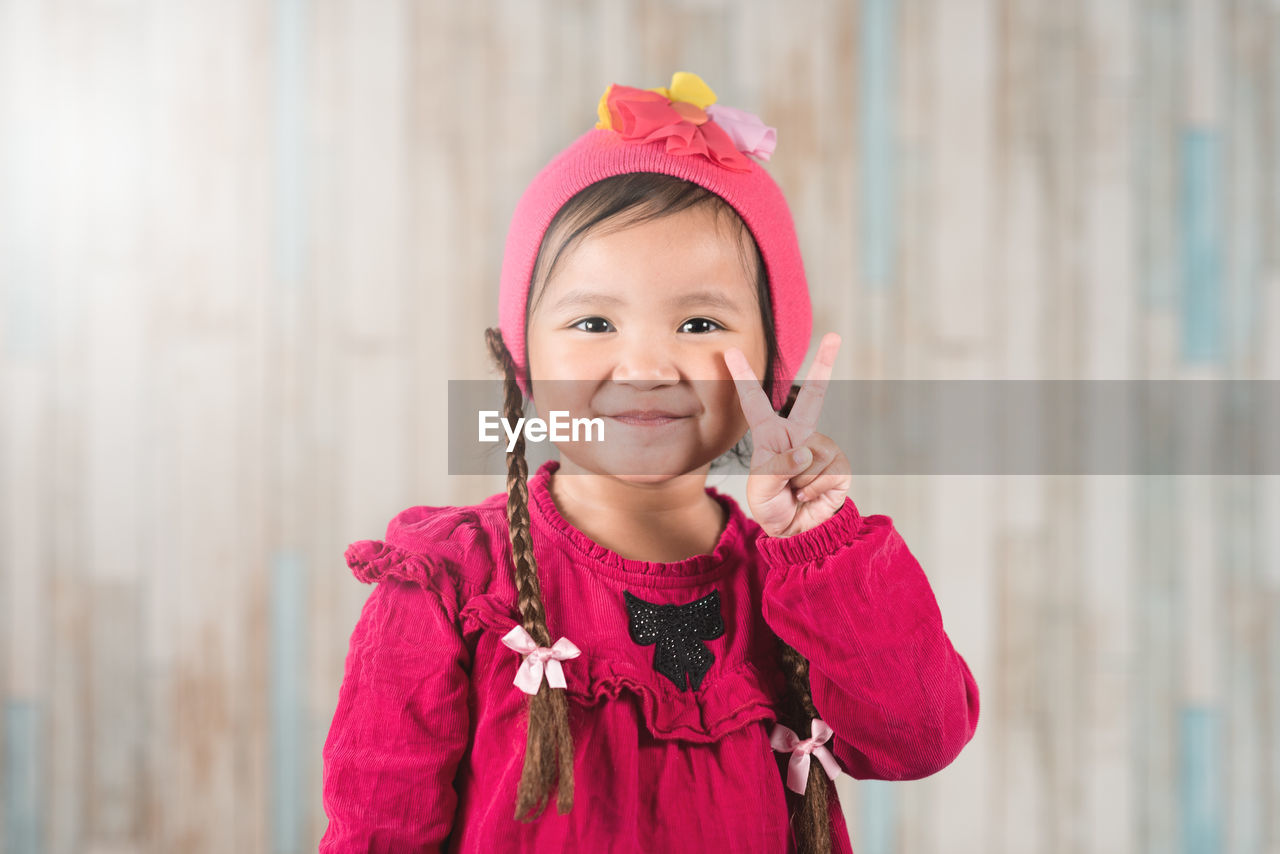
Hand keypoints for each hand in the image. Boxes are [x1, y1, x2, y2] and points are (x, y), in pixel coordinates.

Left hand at [723, 333, 851, 536]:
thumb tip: (804, 451)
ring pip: (811, 457)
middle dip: (824, 364)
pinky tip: (809, 496)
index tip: (731, 351)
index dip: (742, 377)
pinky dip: (814, 491)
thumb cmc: (772, 505)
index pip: (754, 402)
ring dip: (799, 482)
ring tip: (794, 491)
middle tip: (834, 337)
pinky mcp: (839, 466)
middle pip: (813, 396)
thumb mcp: (762, 489)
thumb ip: (778, 468)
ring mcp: (820, 448)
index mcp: (771, 436)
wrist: (796, 531)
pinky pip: (826, 473)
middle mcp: (798, 436)